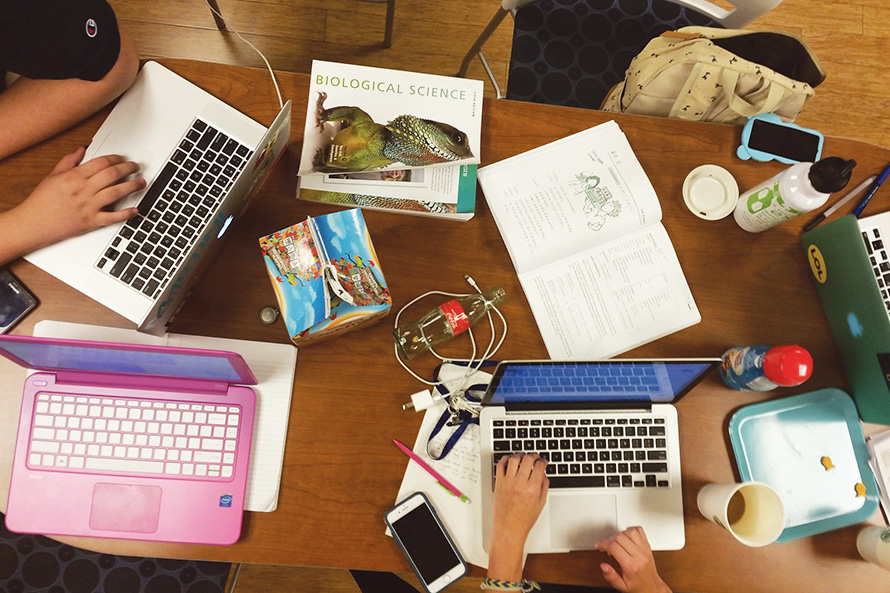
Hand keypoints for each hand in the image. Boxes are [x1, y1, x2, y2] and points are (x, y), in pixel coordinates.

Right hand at [0, 147, 143, 263]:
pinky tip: (136, 210)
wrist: (32, 224)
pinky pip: (112, 217)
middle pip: (112, 175)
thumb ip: (69, 161)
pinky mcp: (91, 222)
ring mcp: (88, 206)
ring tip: (141, 182)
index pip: (101, 163)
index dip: (116, 158)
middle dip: (128, 169)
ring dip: (132, 186)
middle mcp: (82, 190)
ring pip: (116, 193)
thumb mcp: (52, 176)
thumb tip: (81, 149)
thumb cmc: (41, 202)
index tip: (123, 158)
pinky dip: (126, 214)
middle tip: (136, 167)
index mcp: (73, 177)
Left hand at [492, 454, 548, 542]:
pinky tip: (510, 460)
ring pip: (514, 459)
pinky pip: (500, 465)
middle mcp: (519, 483)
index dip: (543, 461)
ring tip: (523, 458)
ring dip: (520, 455)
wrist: (509, 528)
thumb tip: (543, 474)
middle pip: (527, 459)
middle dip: (533, 456)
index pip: (539, 466)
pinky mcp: (498, 483)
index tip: (543, 461)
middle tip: (535, 457)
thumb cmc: (524, 520)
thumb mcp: (541, 504)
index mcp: (532, 489)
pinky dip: (506, 459)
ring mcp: (508, 482)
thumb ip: (543, 486)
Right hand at [595, 527, 670, 592]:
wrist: (651, 587)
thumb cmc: (637, 586)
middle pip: (620, 537)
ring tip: (617, 542)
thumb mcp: (621, 586)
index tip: (599, 545)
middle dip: (609, 539)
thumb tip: (603, 566)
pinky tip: (626, 536)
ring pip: (629, 532)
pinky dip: (631, 530)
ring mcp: (644, 549)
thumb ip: (611, 576)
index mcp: (631, 566)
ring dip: (620, 534)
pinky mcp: (648, 546)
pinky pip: (639, 531)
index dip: (603, 543)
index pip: (614, 547)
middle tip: (607, 547)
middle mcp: (639, 556)